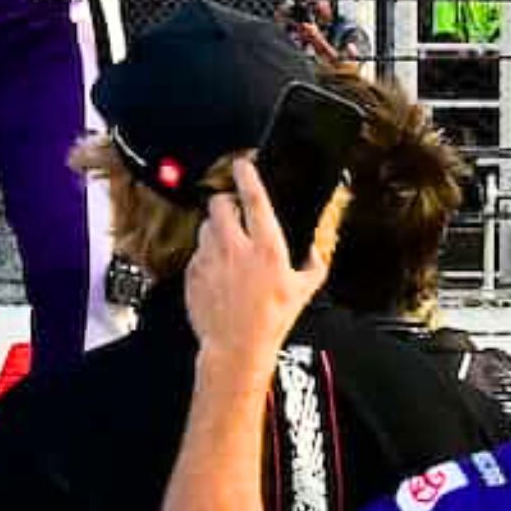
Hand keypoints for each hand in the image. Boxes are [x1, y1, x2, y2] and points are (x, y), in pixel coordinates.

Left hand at [185, 157, 338, 383]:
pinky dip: (206, 256)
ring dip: (215, 230)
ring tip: (227, 248)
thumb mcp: (302, 291)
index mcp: (266, 247)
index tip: (243, 163)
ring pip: (206, 226)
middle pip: (219, 204)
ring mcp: (210, 258)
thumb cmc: (271, 320)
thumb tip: (318, 250)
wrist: (235, 347)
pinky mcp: (192, 272)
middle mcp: (235, 247)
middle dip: (225, 203)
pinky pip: (196, 252)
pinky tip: (217, 273)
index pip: (253, 198)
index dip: (247, 174)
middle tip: (233, 213)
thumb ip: (314, 263)